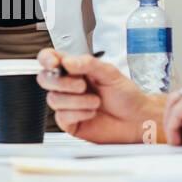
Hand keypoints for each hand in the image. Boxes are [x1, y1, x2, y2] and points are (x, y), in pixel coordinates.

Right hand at [35, 48, 160, 142]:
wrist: (136, 120)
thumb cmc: (126, 96)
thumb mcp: (110, 73)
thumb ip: (88, 64)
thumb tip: (68, 61)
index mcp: (76, 69)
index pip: (51, 59)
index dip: (46, 59)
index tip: (54, 63)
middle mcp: (69, 86)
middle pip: (45, 79)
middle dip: (62, 83)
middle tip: (81, 85)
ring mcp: (68, 104)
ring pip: (53, 99)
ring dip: (77, 101)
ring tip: (96, 102)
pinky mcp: (69, 122)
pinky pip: (61, 116)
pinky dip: (78, 113)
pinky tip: (91, 113)